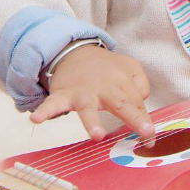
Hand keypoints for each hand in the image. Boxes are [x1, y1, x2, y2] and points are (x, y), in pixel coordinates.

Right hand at [30, 45, 155, 143]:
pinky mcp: (63, 95)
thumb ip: (141, 84)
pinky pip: (52, 104)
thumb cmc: (106, 68)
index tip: (152, 137)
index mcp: (122, 82)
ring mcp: (82, 92)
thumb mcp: (130, 68)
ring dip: (92, 122)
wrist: (74, 51)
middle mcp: (104, 87)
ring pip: (88, 108)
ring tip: (97, 135)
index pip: (136, 104)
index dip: (145, 121)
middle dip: (134, 118)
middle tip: (145, 132)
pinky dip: (44, 111)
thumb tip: (141, 103)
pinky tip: (36, 120)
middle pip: (121, 104)